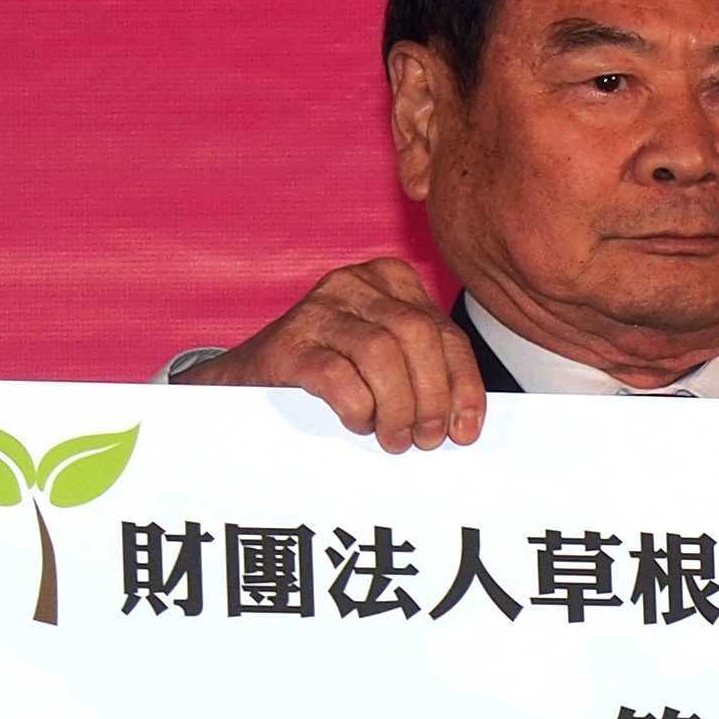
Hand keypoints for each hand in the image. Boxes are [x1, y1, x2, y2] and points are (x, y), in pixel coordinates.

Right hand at [182, 256, 486, 450]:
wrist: (254, 378)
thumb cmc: (333, 370)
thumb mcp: (389, 360)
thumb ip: (426, 372)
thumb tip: (464, 420)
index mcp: (391, 281)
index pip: (447, 334)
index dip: (464, 387)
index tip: (465, 430)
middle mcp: (355, 285)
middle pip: (418, 337)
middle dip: (431, 397)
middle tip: (425, 438)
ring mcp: (319, 310)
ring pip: (382, 354)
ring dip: (397, 408)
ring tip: (394, 438)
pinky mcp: (289, 343)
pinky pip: (339, 376)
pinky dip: (358, 408)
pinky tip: (357, 422)